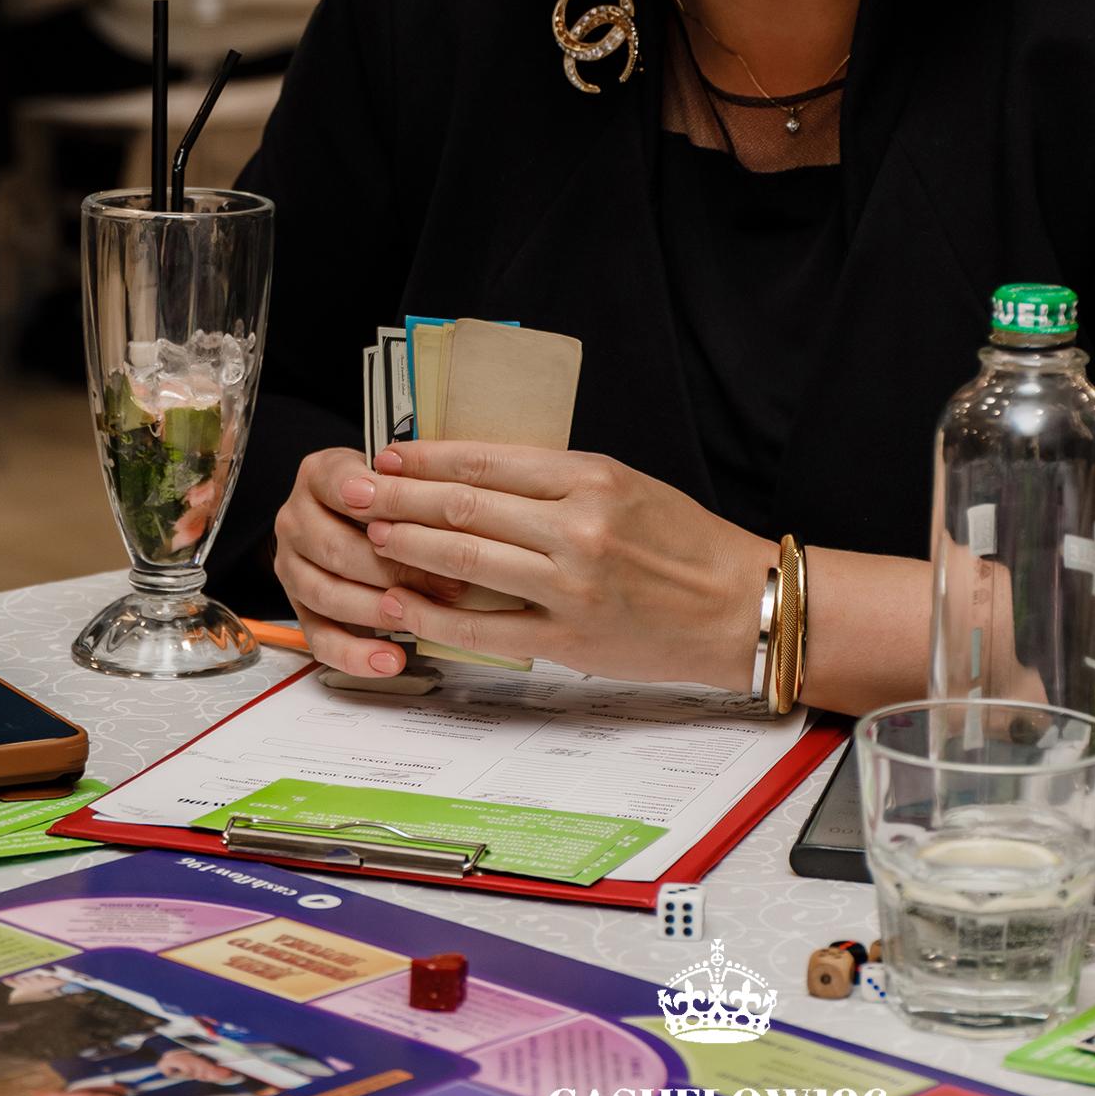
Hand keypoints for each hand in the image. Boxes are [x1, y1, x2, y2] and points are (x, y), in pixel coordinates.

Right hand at [273, 446, 467, 678]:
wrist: (344, 511)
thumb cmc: (382, 491)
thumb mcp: (392, 470)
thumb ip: (411, 480)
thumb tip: (450, 501)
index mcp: (318, 475)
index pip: (338, 484)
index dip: (373, 502)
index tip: (402, 517)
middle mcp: (295, 519)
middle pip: (335, 548)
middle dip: (392, 569)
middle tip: (442, 582)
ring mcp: (292, 566)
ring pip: (326, 594)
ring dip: (375, 610)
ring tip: (417, 617)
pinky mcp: (299, 607)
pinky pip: (320, 637)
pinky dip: (355, 654)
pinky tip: (389, 659)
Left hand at [337, 442, 774, 690]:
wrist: (737, 607)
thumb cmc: (684, 542)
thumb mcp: (627, 485)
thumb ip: (558, 481)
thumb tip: (478, 475)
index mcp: (594, 479)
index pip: (491, 461)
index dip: (431, 457)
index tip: (391, 454)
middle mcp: (579, 528)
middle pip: (467, 506)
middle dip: (401, 497)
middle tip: (356, 489)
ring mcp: (571, 588)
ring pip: (468, 562)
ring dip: (409, 548)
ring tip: (370, 537)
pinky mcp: (568, 641)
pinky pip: (484, 629)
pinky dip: (434, 615)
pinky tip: (400, 605)